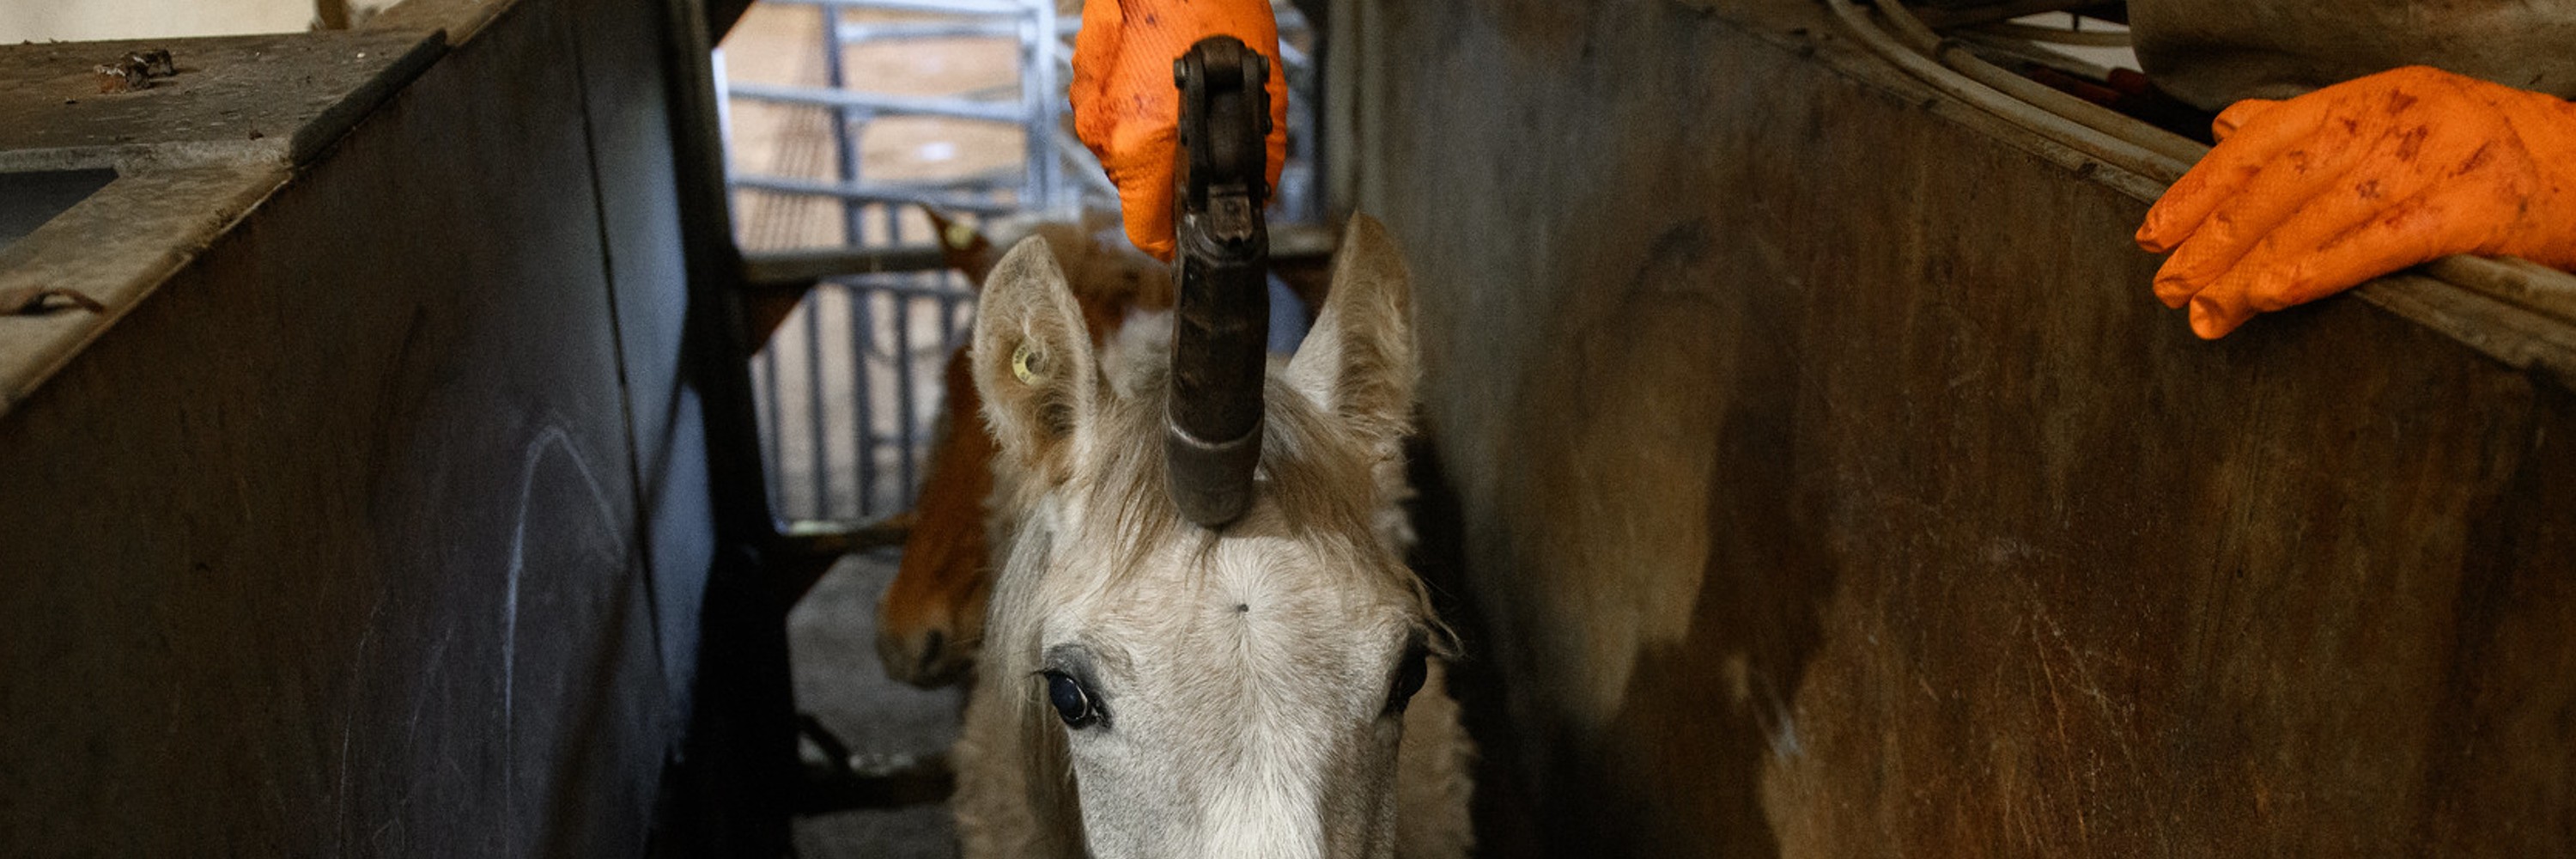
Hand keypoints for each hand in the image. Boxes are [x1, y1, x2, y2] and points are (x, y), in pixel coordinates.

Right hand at [1071, 0, 1288, 260]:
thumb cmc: (1219, 12)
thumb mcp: (1264, 92)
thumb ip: (1262, 156)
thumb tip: (1258, 195)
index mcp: (1145, 148)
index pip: (1145, 231)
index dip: (1169, 238)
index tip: (1184, 235)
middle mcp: (1107, 135)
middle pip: (1138, 187)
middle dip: (1167, 172)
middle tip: (1199, 135)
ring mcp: (1088, 106)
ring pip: (1123, 149)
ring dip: (1151, 135)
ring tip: (1179, 96)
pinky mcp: (1082, 80)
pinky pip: (1110, 115)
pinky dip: (1133, 105)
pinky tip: (1157, 75)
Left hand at [2136, 66, 2575, 338]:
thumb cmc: (2477, 154)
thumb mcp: (2394, 123)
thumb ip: (2308, 129)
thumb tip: (2228, 128)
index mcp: (2370, 96)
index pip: (2263, 141)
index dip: (2201, 189)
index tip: (2154, 234)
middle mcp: (2399, 116)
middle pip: (2283, 181)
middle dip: (2216, 239)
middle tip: (2171, 287)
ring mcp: (2438, 158)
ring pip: (2322, 215)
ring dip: (2254, 268)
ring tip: (2210, 311)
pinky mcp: (2474, 207)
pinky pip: (2382, 242)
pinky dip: (2321, 268)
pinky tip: (2274, 294)